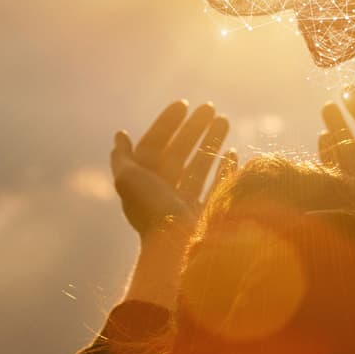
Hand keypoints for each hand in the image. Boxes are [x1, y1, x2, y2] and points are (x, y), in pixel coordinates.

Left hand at [111, 101, 237, 240]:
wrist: (176, 249)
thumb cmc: (152, 212)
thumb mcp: (128, 180)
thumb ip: (123, 158)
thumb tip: (120, 136)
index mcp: (146, 182)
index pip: (155, 144)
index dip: (167, 123)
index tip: (184, 105)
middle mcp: (165, 191)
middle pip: (180, 152)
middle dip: (194, 129)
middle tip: (211, 107)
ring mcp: (188, 202)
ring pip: (201, 165)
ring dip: (212, 142)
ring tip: (225, 120)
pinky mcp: (208, 213)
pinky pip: (218, 186)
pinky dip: (225, 168)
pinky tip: (234, 151)